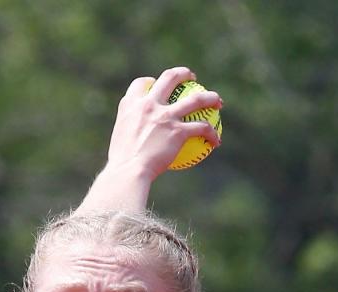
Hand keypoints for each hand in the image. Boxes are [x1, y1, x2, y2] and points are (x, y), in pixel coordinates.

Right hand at [107, 67, 221, 181]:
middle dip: (183, 74)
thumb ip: (131, 137)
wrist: (128, 172)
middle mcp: (149, 104)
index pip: (141, 84)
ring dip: (210, 97)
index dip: (151, 82)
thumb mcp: (119, 143)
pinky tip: (215, 141)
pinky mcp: (177, 131)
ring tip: (217, 101)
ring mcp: (165, 116)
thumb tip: (137, 147)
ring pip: (195, 100)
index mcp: (131, 104)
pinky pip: (201, 128)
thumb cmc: (121, 166)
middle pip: (170, 78)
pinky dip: (211, 134)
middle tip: (192, 78)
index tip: (156, 85)